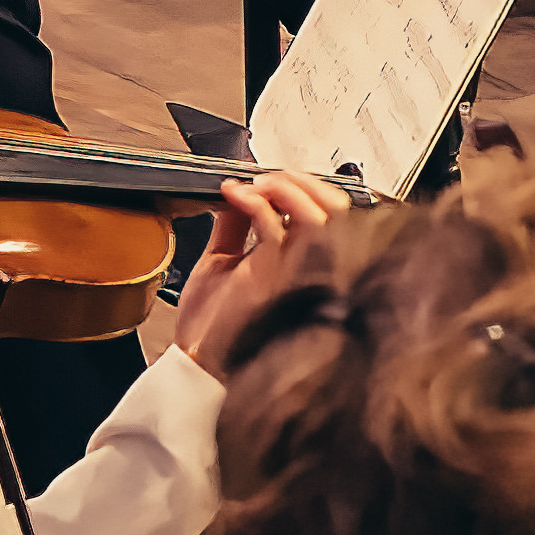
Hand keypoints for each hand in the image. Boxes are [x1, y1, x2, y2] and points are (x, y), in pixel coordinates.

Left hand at [149, 172, 346, 369]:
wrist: (197, 358)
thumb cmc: (212, 324)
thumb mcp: (224, 262)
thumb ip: (236, 226)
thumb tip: (239, 190)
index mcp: (306, 265)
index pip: (332, 215)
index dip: (311, 189)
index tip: (279, 179)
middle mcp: (312, 267)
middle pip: (336, 208)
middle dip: (302, 182)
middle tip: (268, 177)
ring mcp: (298, 269)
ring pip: (317, 211)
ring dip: (284, 187)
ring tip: (255, 185)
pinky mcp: (275, 271)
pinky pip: (275, 224)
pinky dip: (255, 201)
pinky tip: (237, 195)